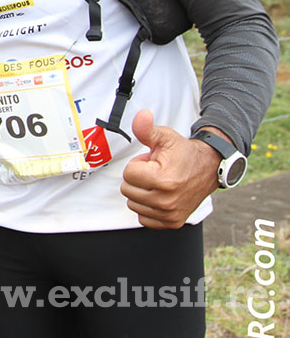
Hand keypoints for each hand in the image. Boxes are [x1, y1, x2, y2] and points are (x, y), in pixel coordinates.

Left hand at [121, 109, 220, 228]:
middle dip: (138, 178)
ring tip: (159, 182)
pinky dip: (147, 207)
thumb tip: (141, 115)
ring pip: (133, 203)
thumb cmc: (184, 153)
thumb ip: (147, 128)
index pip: (128, 173)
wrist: (209, 169)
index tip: (153, 162)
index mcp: (163, 180)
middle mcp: (166, 201)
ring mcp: (170, 214)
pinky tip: (159, 195)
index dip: (138, 164)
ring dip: (142, 192)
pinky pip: (143, 218)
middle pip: (127, 189)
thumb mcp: (165, 137)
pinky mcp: (172, 223)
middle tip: (156, 172)